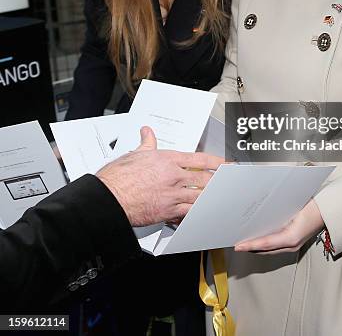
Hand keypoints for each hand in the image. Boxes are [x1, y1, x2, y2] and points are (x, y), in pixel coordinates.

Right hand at [97, 126, 223, 226]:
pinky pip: (187, 212)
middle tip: (227, 183)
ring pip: (199, 196)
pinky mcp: (167, 211)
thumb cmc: (118, 177)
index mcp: (167, 160)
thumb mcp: (135, 154)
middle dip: (217, 181)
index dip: (216, 162)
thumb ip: (147, 143)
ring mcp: (172, 194)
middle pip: (204, 178)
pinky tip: (201, 213)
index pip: (199, 159)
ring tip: (219, 199)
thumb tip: (147, 132)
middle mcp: (173, 176)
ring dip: (210, 198)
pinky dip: (196, 213)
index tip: (225, 164)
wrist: (109, 197)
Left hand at [234, 199, 323, 253]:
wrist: (328, 210)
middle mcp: (291, 245)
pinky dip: (264, 245)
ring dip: (256, 247)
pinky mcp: (294, 243)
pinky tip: (258, 240)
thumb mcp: (294, 207)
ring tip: (244, 242)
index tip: (238, 245)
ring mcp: (293, 246)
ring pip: (269, 250)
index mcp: (291, 237)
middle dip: (250, 247)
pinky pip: (275, 247)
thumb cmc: (313, 207)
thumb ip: (277, 211)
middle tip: (237, 244)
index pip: (266, 243)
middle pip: (265, 250)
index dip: (251, 244)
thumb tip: (260, 210)